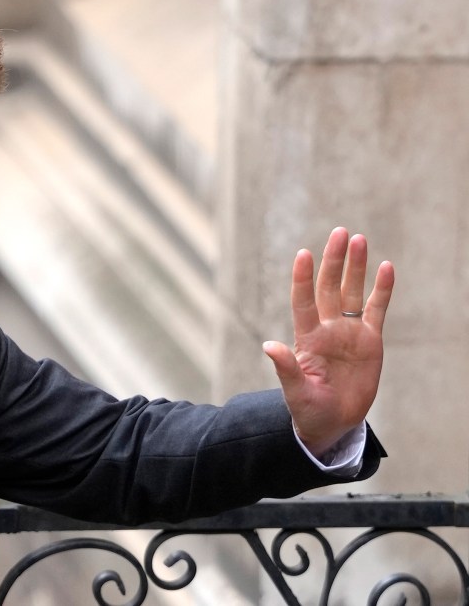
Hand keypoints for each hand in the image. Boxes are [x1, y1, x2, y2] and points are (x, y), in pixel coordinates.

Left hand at [263, 227, 394, 457]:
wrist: (332, 423)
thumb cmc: (308, 409)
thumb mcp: (295, 392)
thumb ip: (286, 368)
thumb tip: (269, 346)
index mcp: (307, 339)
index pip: (303, 302)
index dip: (302, 279)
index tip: (303, 254)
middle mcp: (327, 329)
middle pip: (330, 288)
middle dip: (334, 261)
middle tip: (340, 232)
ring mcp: (349, 332)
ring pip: (353, 292)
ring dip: (356, 267)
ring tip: (359, 239)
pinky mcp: (370, 340)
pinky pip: (376, 309)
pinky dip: (382, 290)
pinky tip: (386, 268)